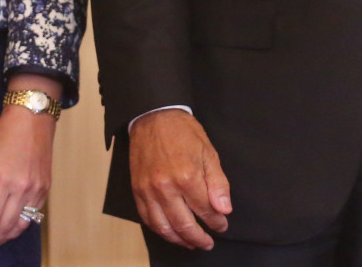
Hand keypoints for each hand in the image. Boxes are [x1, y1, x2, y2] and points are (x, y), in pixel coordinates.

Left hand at [0, 76, 59, 259]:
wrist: (33, 118)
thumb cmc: (3, 136)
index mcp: (2, 181)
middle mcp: (21, 189)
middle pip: (4, 227)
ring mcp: (36, 190)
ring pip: (21, 225)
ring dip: (5, 238)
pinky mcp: (46, 189)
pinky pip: (32, 215)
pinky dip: (19, 226)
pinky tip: (9, 228)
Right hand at [130, 108, 231, 249]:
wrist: (154, 117)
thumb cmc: (183, 132)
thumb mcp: (209, 152)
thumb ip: (218, 183)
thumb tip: (224, 209)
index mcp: (187, 176)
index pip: (205, 210)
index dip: (216, 222)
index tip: (222, 226)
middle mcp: (166, 187)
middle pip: (184, 224)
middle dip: (199, 238)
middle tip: (208, 243)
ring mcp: (149, 191)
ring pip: (164, 227)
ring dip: (179, 240)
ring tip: (191, 244)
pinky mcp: (137, 191)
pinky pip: (148, 219)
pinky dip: (160, 230)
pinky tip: (170, 232)